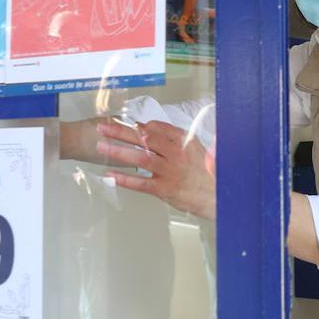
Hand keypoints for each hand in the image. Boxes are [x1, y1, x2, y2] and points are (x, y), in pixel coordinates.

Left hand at [95, 120, 216, 219]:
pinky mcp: (164, 188)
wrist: (217, 195)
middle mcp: (175, 153)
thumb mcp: (195, 148)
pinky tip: (110, 175)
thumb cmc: (207, 173)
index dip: (138, 125)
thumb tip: (151, 129)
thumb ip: (175, 138)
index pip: (156, 127)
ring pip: (139, 157)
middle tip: (103, 128)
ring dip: (118, 151)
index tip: (126, 123)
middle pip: (143, 138)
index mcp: (183, 141)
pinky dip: (124, 178)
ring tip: (101, 146)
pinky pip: (140, 182)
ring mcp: (169, 171)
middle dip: (121, 132)